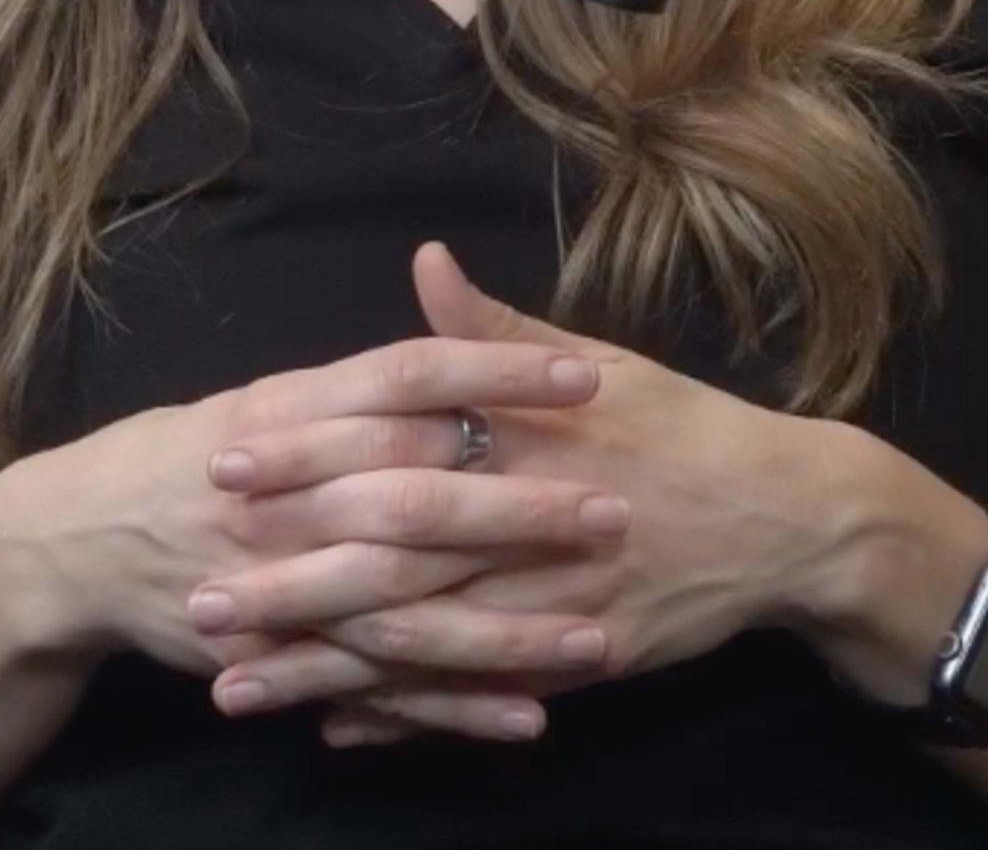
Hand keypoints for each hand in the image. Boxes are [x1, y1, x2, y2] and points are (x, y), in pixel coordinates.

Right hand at [0, 331, 627, 686]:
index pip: (409, 380)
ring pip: (409, 612)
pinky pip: (379, 691)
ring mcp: (283, 587)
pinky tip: (530, 714)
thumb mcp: (270, 396)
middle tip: (614, 510)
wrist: (76, 542)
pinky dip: (453, 709)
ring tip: (600, 632)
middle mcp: (290, 498)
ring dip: (507, 630)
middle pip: (419, 499)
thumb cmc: (192, 454)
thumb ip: (363, 376)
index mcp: (293, 412)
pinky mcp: (281, 658)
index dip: (497, 375)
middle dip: (522, 509)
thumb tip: (449, 305)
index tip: (587, 377)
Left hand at [196, 241, 864, 746]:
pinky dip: (403, 714)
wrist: (789, 520)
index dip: (307, 454)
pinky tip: (332, 723)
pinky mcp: (577, 660)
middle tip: (198, 593)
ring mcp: (554, 599)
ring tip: (231, 683)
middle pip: (393, 554)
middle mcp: (534, 517)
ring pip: (421, 640)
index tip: (226, 459)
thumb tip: (424, 263)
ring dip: (322, 667)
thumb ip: (496, 329)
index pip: (396, 441)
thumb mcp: (599, 362)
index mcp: (528, 433)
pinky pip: (475, 693)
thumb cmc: (684, 429)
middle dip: (289, 580)